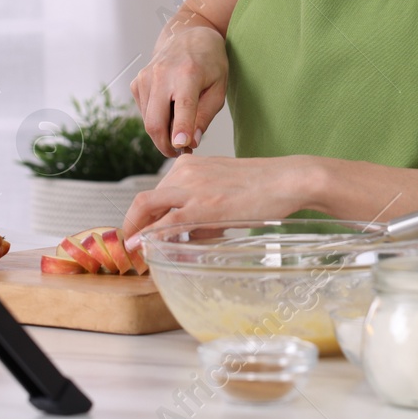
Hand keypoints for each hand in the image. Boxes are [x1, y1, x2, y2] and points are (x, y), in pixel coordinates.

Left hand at [123, 154, 319, 235]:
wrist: (287, 180)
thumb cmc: (262, 187)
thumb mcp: (223, 190)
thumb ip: (201, 208)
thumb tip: (187, 236)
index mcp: (190, 166)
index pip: (156, 193)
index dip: (142, 217)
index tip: (139, 234)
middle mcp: (186, 172)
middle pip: (145, 199)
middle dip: (132, 224)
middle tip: (131, 246)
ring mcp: (193, 187)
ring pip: (147, 206)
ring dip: (136, 231)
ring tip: (135, 252)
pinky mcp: (203, 205)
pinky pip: (167, 221)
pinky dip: (148, 234)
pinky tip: (137, 246)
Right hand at [131, 25, 228, 156]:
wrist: (188, 35)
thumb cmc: (209, 62)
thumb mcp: (219, 87)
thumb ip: (206, 115)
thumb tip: (191, 142)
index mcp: (188, 73)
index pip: (183, 106)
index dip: (181, 129)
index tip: (181, 147)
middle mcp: (162, 75)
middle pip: (156, 122)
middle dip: (166, 145)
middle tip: (180, 153)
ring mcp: (145, 78)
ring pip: (148, 121)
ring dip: (162, 134)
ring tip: (180, 130)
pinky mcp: (137, 82)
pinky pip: (144, 112)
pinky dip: (156, 120)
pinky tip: (170, 111)